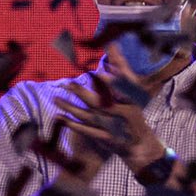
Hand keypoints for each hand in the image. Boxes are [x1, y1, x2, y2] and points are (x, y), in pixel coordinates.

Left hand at [52, 50, 165, 174]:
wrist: (140, 145)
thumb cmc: (135, 113)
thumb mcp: (134, 93)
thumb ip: (122, 72)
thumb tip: (110, 50)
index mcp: (131, 100)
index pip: (122, 88)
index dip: (113, 81)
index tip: (100, 72)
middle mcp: (122, 113)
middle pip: (100, 102)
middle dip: (82, 93)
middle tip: (66, 83)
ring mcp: (113, 127)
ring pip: (88, 116)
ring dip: (71, 107)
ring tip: (55, 98)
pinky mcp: (104, 138)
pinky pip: (85, 130)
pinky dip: (72, 124)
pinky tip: (58, 117)